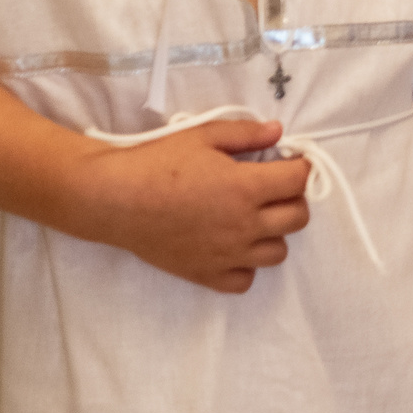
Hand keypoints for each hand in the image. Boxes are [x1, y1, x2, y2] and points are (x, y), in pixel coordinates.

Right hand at [77, 119, 312, 293]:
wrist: (113, 199)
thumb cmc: (157, 163)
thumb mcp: (203, 136)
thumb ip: (246, 135)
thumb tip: (279, 132)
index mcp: (245, 188)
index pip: (299, 181)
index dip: (300, 168)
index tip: (289, 162)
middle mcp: (244, 225)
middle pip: (298, 218)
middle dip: (293, 199)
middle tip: (272, 188)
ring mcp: (227, 254)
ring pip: (278, 253)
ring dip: (273, 234)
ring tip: (251, 218)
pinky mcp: (206, 274)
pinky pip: (245, 280)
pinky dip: (245, 265)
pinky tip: (231, 247)